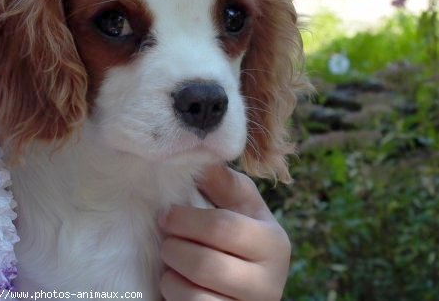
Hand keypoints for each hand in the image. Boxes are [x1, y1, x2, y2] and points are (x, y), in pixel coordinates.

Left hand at [159, 165, 290, 300]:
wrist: (246, 287)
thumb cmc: (237, 238)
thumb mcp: (238, 208)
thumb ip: (224, 183)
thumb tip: (205, 152)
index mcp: (273, 240)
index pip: (223, 226)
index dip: (186, 220)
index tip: (166, 215)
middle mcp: (271, 279)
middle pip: (206, 262)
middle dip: (175, 248)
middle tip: (165, 239)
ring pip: (196, 293)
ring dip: (172, 272)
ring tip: (170, 258)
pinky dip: (175, 293)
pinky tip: (174, 282)